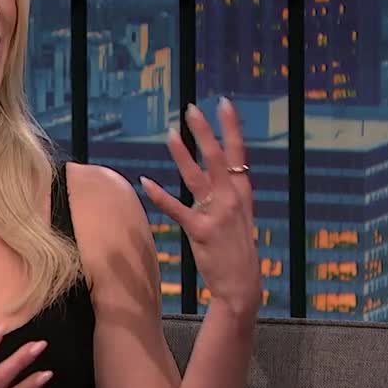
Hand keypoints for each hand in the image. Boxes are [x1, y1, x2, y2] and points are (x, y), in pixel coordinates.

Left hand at [139, 98, 262, 317]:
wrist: (242, 284)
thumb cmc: (237, 249)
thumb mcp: (239, 216)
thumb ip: (228, 193)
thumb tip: (215, 172)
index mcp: (242, 193)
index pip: (238, 153)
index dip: (231, 127)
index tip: (223, 103)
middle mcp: (232, 199)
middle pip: (218, 157)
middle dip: (205, 131)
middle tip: (191, 108)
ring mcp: (218, 214)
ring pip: (197, 176)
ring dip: (182, 154)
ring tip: (170, 133)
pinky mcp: (201, 231)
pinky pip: (176, 209)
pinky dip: (160, 195)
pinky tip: (145, 182)